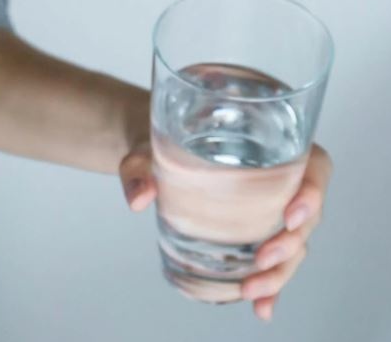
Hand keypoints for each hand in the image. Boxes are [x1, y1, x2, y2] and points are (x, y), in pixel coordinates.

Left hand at [118, 143, 331, 320]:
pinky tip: (261, 307)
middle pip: (305, 216)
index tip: (291, 215)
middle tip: (262, 260)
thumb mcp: (146, 151)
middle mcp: (280, 181)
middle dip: (290, 243)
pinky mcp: (256, 234)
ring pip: (294, 245)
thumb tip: (139, 197)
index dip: (312, 193)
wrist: (154, 159)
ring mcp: (270, 211)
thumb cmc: (161, 145)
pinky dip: (270, 286)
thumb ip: (139, 169)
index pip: (313, 167)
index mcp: (271, 147)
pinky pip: (273, 262)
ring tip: (252, 291)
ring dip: (279, 273)